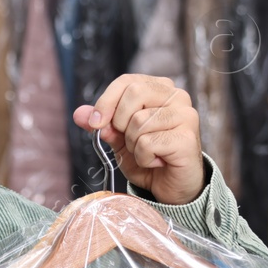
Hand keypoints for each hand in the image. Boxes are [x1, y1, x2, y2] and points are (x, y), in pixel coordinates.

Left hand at [72, 75, 205, 204]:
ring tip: (148, 153)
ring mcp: (185, 116)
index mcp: (160, 89)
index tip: (95, 122)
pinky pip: (148, 143)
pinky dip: (144, 158)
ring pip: (139, 121)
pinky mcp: (186, 138)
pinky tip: (157, 161)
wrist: (171, 186)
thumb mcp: (120, 139)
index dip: (106, 101)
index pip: (127, 81)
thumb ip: (103, 125)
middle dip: (120, 122)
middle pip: (134, 93)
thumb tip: (80, 114)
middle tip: (130, 141)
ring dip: (133, 145)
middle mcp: (177, 97)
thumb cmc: (150, 157)